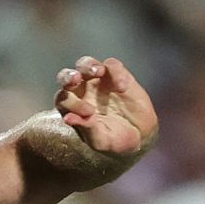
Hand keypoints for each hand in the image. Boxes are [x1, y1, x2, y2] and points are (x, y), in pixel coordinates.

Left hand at [55, 57, 156, 176]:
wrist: (141, 134)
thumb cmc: (116, 139)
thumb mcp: (101, 140)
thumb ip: (86, 129)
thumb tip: (68, 119)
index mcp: (73, 107)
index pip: (63, 99)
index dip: (71, 103)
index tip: (89, 113)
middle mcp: (81, 90)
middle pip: (66, 76)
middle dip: (67, 76)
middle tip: (75, 79)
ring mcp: (98, 80)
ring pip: (85, 63)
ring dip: (88, 65)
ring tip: (98, 72)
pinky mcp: (116, 74)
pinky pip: (111, 65)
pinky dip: (116, 73)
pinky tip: (122, 87)